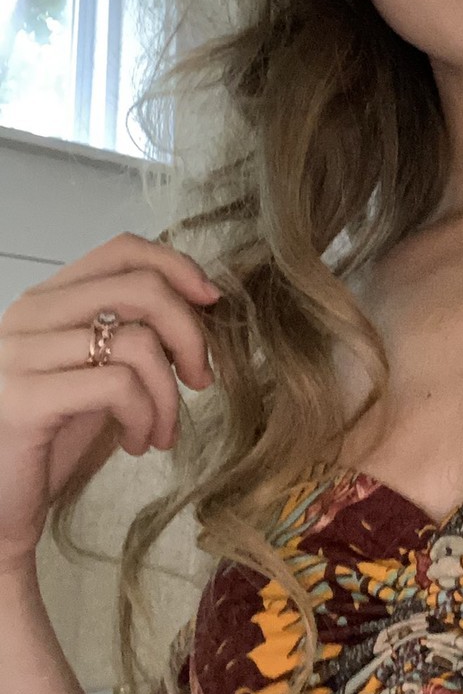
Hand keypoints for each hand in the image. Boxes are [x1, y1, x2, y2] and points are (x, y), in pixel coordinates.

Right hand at [0, 231, 219, 580]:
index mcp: (46, 300)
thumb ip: (133, 333)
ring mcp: (21, 354)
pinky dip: (147, 416)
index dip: (177, 267)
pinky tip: (140, 444)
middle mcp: (28, 315)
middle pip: (141, 288)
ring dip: (169, 394)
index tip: (211, 301)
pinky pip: (120, 386)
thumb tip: (202, 303)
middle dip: (190, 333)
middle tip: (201, 378)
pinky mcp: (26, 399)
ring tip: (162, 430)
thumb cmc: (51, 438)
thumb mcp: (97, 372)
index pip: (121, 249)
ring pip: (139, 343)